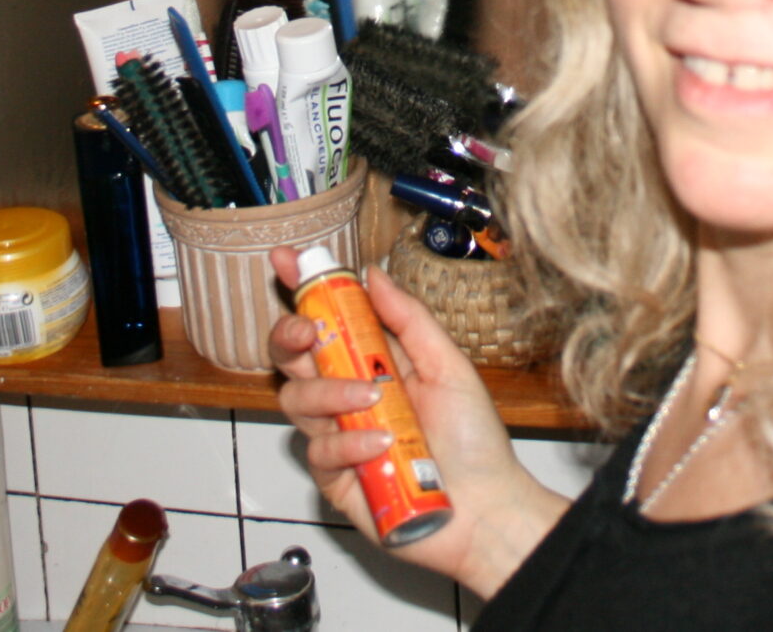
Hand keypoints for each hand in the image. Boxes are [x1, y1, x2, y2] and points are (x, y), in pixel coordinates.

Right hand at [267, 248, 569, 598]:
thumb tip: (374, 275)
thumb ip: (409, 320)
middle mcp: (351, 394)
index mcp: (376, 360)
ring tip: (371, 400)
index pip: (330, 317)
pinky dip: (348, 442)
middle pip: (294, 355)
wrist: (486, 511)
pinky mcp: (335, 477)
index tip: (286, 260)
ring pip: (298, 399)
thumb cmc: (475, 442)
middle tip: (308, 331)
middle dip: (291, 334)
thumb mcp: (449, 366)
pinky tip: (380, 445)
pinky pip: (320, 450)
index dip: (303, 287)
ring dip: (330, 393)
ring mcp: (340, 434)